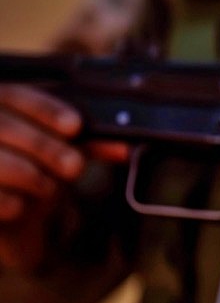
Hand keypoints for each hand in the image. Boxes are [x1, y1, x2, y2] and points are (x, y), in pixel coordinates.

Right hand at [0, 84, 126, 270]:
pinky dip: (10, 201)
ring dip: (31, 177)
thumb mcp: (59, 147)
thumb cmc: (33, 166)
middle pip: (6, 126)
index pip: (15, 93)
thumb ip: (87, 142)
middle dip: (45, 147)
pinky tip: (20, 205)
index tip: (75, 126)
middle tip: (75, 167)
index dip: (45, 108)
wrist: (5, 208)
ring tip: (47, 187)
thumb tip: (124, 148)